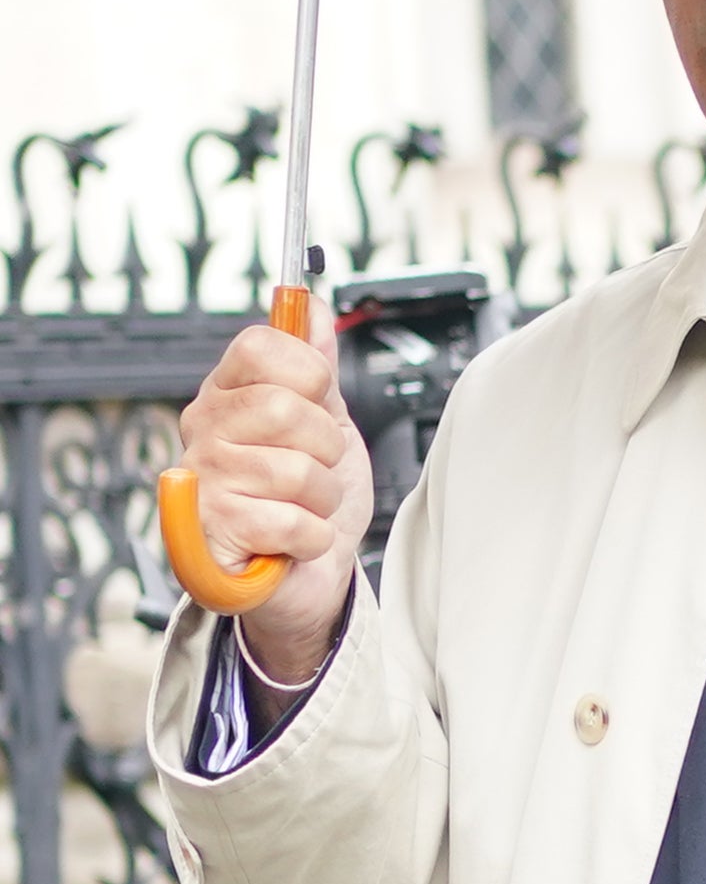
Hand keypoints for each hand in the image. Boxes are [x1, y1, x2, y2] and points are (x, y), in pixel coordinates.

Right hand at [174, 305, 368, 682]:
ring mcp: (202, 481)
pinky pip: (294, 522)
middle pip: (286, 408)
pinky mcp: (212, 534)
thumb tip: (314, 310)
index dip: (307, 372)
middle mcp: (205, 430)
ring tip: (305, 506)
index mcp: (228, 393)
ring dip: (324, 498)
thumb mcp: (325, 422)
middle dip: (326, 446)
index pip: (260, 346)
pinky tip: (294, 539)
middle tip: (317, 467)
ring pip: (298, 471)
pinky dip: (313, 536)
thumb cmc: (308, 498)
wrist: (305, 573)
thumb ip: (316, 367)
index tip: (317, 401)